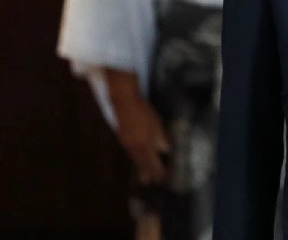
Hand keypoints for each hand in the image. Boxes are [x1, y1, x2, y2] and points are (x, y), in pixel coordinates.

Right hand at [105, 69, 169, 184]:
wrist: (124, 102)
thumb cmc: (143, 111)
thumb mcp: (156, 123)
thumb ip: (160, 138)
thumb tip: (165, 150)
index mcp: (144, 143)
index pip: (152, 161)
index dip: (157, 171)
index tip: (162, 179)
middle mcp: (134, 147)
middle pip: (142, 163)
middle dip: (147, 173)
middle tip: (149, 184)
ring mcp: (126, 144)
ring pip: (135, 159)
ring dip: (140, 168)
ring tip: (143, 178)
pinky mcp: (122, 139)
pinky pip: (130, 154)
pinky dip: (135, 160)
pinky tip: (137, 161)